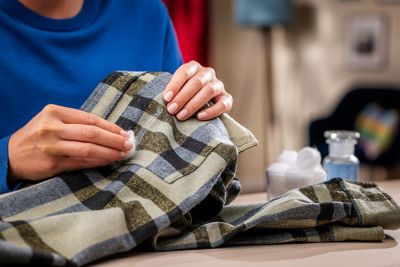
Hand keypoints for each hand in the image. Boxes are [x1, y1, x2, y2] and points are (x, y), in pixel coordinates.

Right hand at [8, 104, 133, 180]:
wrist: (10, 155)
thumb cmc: (38, 135)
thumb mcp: (52, 121)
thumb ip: (76, 123)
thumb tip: (109, 130)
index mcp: (54, 112)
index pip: (90, 119)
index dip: (110, 126)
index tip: (124, 133)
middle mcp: (52, 127)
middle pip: (91, 133)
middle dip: (114, 139)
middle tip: (128, 144)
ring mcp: (51, 146)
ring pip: (88, 149)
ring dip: (109, 152)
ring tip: (123, 154)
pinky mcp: (52, 163)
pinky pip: (80, 163)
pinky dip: (97, 162)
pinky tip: (108, 161)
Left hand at [163, 61, 232, 120]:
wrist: (200, 104)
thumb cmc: (183, 96)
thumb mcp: (176, 89)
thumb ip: (171, 92)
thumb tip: (165, 100)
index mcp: (194, 67)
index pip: (185, 72)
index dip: (175, 85)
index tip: (166, 98)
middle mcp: (208, 73)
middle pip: (197, 82)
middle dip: (182, 97)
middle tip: (172, 110)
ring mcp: (219, 85)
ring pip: (210, 91)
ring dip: (194, 104)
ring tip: (181, 116)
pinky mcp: (227, 98)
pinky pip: (223, 104)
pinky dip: (211, 111)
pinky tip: (200, 117)